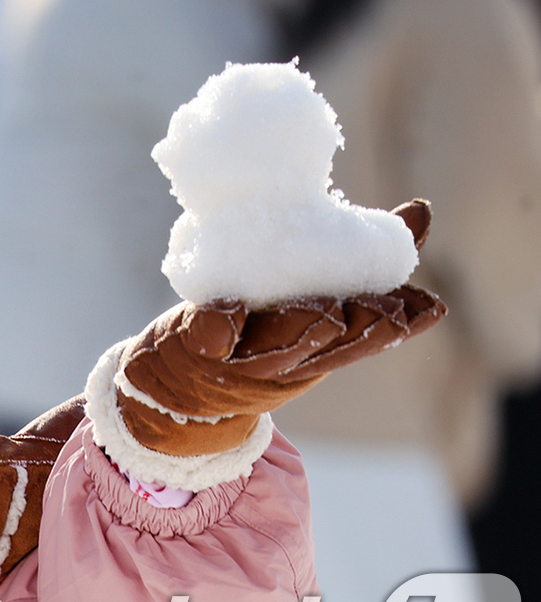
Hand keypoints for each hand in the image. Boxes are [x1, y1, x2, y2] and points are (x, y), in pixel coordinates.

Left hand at [117, 200, 444, 456]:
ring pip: (277, 349)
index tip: (426, 306)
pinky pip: (208, 337)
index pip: (368, 338)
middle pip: (330, 348)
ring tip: (326, 309)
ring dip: (302, 330)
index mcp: (319, 348)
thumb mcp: (307, 306)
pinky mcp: (194, 346)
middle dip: (358, 329)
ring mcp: (240, 358)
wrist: (174, 389)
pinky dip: (218, 324)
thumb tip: (419, 213)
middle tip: (382, 306)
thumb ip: (358, 264)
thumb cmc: (252, 334)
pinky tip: (226, 310)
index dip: (397, 324)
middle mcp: (286, 360)